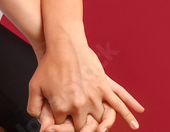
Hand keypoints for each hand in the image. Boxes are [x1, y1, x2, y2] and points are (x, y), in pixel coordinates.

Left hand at [28, 42, 143, 129]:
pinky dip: (127, 114)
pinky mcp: (103, 87)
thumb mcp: (34, 87)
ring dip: (101, 124)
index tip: (61, 122)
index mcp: (61, 108)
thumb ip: (34, 108)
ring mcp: (93, 97)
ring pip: (100, 119)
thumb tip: (41, 124)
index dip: (61, 125)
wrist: (63, 45)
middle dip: (80, 126)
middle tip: (80, 123)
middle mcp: (78, 105)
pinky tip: (135, 123)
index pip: (63, 127)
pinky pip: (118, 104)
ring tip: (102, 128)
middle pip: (83, 126)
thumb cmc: (48, 65)